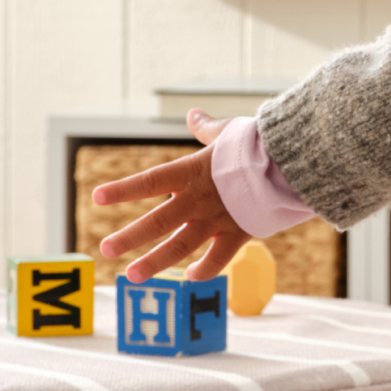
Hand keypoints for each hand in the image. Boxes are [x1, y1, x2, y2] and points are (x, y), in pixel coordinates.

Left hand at [92, 109, 249, 283]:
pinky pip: (218, 258)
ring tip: (132, 276)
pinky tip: (191, 276)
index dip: (122, 190)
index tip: (97, 198)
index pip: (149, 181)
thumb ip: (206, 129)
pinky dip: (205, 269)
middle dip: (128, 237)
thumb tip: (193, 114)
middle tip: (106, 249)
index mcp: (192, 172)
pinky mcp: (240, 233)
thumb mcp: (228, 131)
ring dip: (155, 262)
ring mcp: (218, 220)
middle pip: (157, 222)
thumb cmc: (261, 144)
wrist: (293, 166)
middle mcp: (199, 199)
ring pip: (180, 246)